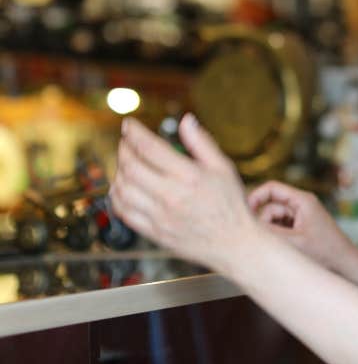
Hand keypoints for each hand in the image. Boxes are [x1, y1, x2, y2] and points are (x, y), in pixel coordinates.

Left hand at [111, 113, 257, 273]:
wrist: (235, 243)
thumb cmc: (232, 205)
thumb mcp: (224, 167)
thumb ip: (202, 143)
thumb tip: (186, 120)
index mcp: (189, 176)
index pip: (150, 148)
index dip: (134, 132)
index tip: (128, 124)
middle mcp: (171, 196)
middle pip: (131, 167)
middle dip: (124, 149)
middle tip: (126, 142)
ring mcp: (160, 217)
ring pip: (123, 189)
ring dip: (118, 171)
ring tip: (125, 163)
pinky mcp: (154, 233)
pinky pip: (124, 213)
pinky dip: (116, 197)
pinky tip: (122, 188)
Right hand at [246, 181, 354, 274]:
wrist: (346, 265)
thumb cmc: (325, 253)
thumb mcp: (293, 243)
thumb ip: (269, 233)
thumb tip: (247, 227)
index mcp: (303, 200)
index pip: (271, 188)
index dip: (255, 198)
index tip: (243, 213)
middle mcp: (302, 204)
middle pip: (271, 206)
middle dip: (265, 223)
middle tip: (264, 241)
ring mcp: (302, 215)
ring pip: (274, 219)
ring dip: (272, 233)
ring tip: (282, 249)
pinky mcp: (301, 226)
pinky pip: (282, 227)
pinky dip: (278, 237)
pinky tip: (285, 250)